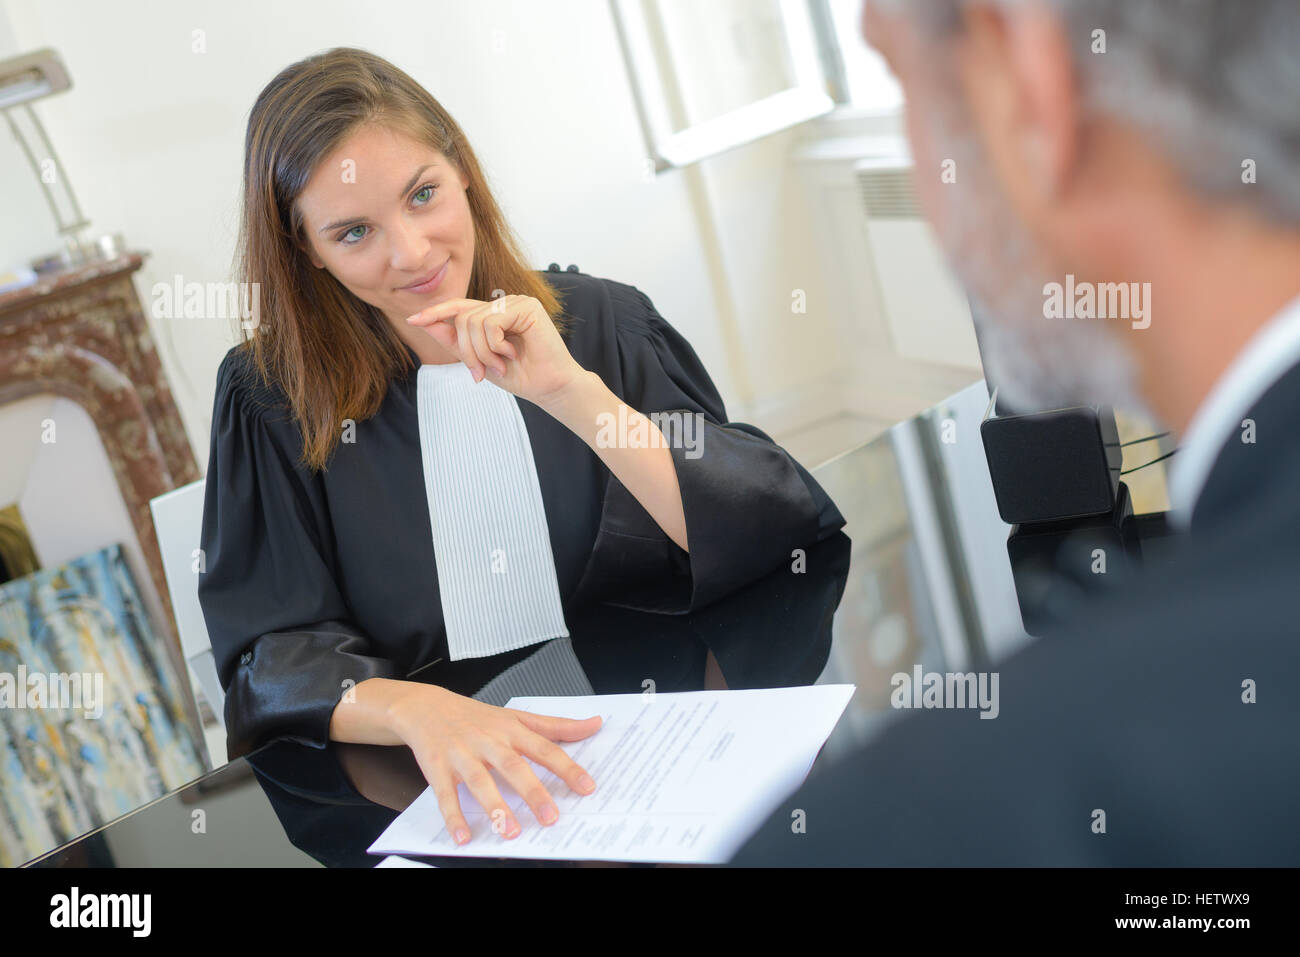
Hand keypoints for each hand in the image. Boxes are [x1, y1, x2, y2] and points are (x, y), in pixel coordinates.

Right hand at [387, 682, 601, 843]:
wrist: (426, 707)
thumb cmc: (476, 717)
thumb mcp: (517, 717)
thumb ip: (556, 726)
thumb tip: (595, 724)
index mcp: (511, 730)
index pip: (544, 748)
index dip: (566, 767)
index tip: (586, 787)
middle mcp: (488, 741)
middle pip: (513, 766)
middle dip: (533, 792)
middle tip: (551, 818)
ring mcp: (461, 755)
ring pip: (480, 781)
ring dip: (495, 807)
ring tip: (510, 831)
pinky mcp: (437, 768)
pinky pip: (445, 795)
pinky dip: (453, 817)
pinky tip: (463, 837)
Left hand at [406, 295, 586, 406]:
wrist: (549, 387)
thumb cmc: (520, 375)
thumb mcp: (479, 360)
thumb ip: (455, 341)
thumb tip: (425, 322)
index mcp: (493, 315)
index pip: (458, 308)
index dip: (435, 313)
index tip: (413, 321)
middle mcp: (503, 305)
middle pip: (462, 318)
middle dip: (467, 351)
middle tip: (481, 373)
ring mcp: (515, 303)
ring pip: (474, 322)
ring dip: (482, 352)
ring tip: (500, 365)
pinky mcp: (526, 307)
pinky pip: (491, 322)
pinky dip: (495, 344)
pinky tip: (511, 353)